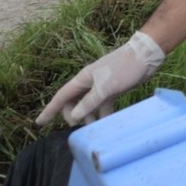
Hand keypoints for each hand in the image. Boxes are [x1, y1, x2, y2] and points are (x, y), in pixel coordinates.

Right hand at [37, 31, 166, 125]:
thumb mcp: (106, 87)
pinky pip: (102, 106)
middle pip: (73, 103)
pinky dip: (102, 114)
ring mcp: (101, 87)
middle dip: (73, 116)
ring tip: (94, 129)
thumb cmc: (124, 68)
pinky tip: (106, 124)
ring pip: (88, 106)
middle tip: (80, 128)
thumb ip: (89, 102)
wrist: (146, 56)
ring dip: (89, 117)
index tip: (39, 123)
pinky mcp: (113, 90)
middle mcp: (89, 83)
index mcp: (83, 79)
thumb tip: (74, 116)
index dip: (50, 110)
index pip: (61, 97)